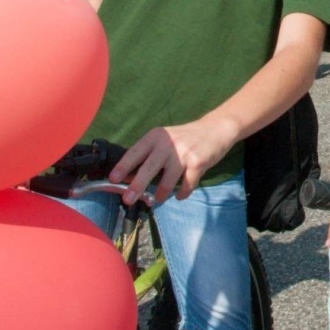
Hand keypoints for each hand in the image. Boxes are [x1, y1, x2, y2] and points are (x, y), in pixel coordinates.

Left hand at [110, 119, 237, 204]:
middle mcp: (168, 143)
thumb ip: (150, 155)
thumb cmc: (185, 138)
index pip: (135, 152)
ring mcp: (184, 154)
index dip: (123, 167)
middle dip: (137, 186)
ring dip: (161, 194)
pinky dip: (182, 194)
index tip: (113, 179)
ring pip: (167, 181)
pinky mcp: (198, 163)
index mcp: (156, 136)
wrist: (215, 129)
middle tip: (128, 199)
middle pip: (149, 168)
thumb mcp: (165, 140)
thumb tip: (130, 178)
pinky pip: (187, 185)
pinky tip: (179, 195)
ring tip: (157, 199)